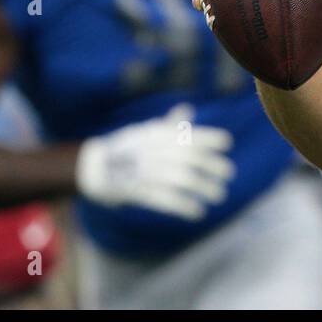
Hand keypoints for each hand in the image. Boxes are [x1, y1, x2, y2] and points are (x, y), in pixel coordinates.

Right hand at [75, 104, 235, 220]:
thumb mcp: (145, 132)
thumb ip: (169, 125)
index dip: (210, 138)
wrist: (93, 167)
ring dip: (205, 188)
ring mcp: (147, 172)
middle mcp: (154, 152)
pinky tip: (198, 212)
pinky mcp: (139, 192)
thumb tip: (188, 109)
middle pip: (191, 158)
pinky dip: (184, 206)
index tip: (227, 143)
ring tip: (219, 195)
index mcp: (157, 135)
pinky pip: (167, 200)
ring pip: (183, 180)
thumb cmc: (125, 148)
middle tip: (228, 174)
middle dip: (213, 166)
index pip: (189, 134)